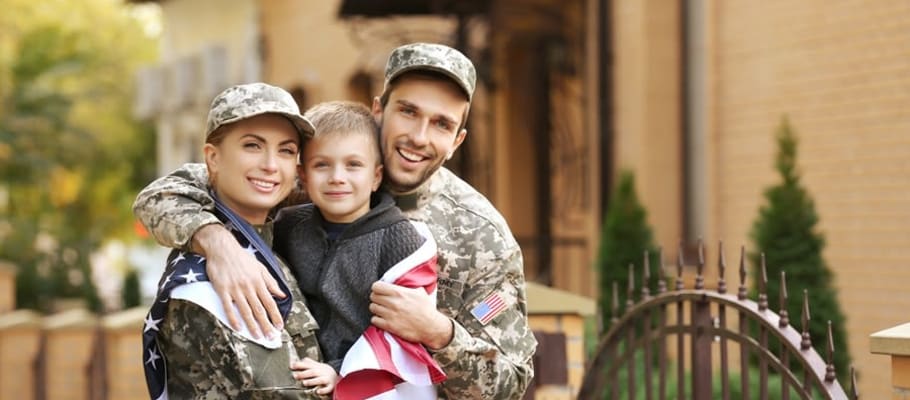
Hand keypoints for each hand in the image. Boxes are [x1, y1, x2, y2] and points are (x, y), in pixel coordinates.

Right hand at [192, 224, 285, 338]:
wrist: (222, 248)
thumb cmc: (241, 257)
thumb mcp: (260, 267)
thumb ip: (271, 282)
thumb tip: (282, 295)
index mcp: (259, 281)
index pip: (270, 303)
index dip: (275, 316)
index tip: (279, 327)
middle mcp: (249, 286)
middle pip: (259, 310)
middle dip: (266, 325)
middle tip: (271, 338)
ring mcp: (235, 289)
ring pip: (246, 311)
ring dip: (252, 326)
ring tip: (258, 336)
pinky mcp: (222, 290)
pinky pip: (228, 307)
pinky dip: (234, 318)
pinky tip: (238, 328)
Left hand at [291, 358, 337, 394]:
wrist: (338, 376)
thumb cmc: (323, 371)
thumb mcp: (316, 365)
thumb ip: (308, 363)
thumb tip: (296, 361)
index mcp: (317, 367)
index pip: (307, 365)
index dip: (299, 365)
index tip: (291, 366)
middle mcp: (321, 372)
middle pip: (312, 372)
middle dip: (304, 373)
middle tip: (295, 375)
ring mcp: (326, 379)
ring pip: (320, 380)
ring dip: (312, 381)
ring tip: (304, 383)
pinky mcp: (331, 386)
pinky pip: (327, 389)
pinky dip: (323, 390)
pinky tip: (318, 391)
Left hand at [369, 281, 452, 348]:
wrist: (432, 327)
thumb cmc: (427, 310)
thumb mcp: (419, 292)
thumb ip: (407, 287)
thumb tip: (401, 283)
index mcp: (399, 292)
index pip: (377, 286)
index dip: (377, 288)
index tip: (380, 291)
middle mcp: (393, 302)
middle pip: (373, 296)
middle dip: (376, 298)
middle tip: (382, 301)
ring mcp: (390, 315)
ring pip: (372, 308)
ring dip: (377, 308)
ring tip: (383, 310)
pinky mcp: (389, 326)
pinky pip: (374, 320)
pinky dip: (377, 319)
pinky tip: (384, 319)